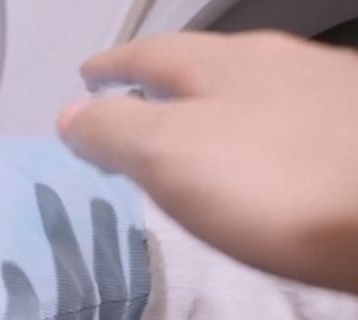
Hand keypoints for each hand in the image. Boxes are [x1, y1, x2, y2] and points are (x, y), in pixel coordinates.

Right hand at [58, 31, 357, 292]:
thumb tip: (71, 113)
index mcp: (224, 65)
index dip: (112, 68)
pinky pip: (294, 121)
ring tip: (196, 133)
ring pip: (256, 89)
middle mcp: (278, 65)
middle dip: (166, 81)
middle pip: (208, 65)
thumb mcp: (171, 156)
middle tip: (135, 103)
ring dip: (218, 106)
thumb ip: (115, 131)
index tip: (87, 77)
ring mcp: (328, 96)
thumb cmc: (278, 184)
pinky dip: (262, 133)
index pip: (151, 55)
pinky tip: (269, 160)